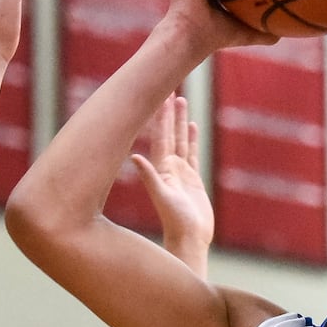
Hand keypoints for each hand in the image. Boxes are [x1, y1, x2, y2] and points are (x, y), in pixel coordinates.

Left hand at [131, 95, 213, 253]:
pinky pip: (192, 152)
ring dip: (180, 121)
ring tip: (181, 100)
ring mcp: (180, 172)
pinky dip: (192, 138)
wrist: (189, 239)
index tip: (160, 94)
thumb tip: (134, 158)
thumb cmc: (176, 221)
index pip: (160, 135)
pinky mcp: (192, 179)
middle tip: (171, 87)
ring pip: (181, 139)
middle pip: (169, 132)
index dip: (160, 115)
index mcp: (161, 168)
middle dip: (169, 112)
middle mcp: (168, 167)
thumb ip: (150, 177)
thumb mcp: (163, 197)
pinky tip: (192, 126)